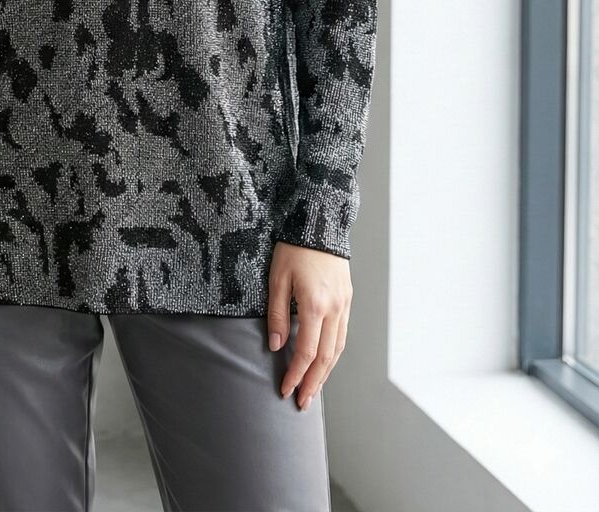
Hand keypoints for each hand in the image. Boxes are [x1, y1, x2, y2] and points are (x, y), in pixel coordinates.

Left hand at [266, 241, 351, 410]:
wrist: (320, 221)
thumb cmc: (294, 247)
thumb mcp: (277, 279)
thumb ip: (277, 315)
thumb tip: (275, 345)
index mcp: (315, 305)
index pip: (305, 352)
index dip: (295, 374)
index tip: (285, 390)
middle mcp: (334, 309)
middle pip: (326, 357)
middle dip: (313, 383)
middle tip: (302, 402)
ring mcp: (344, 304)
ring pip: (338, 349)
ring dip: (326, 373)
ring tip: (315, 390)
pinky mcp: (347, 299)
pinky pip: (343, 334)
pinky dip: (334, 354)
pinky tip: (326, 362)